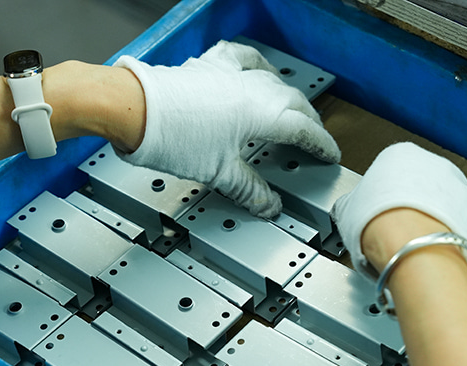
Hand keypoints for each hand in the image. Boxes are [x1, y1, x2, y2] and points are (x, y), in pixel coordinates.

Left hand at [114, 41, 340, 217]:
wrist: (136, 109)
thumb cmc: (174, 137)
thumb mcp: (220, 173)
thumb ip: (250, 190)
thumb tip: (268, 206)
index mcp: (263, 114)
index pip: (304, 129)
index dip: (321, 144)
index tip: (329, 154)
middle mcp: (253, 88)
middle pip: (294, 103)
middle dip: (308, 122)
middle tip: (313, 138)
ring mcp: (231, 73)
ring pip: (272, 80)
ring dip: (287, 96)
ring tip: (290, 108)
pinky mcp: (210, 66)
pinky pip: (242, 58)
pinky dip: (255, 65)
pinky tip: (255, 69)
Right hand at [331, 142, 466, 277]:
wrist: (412, 250)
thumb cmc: (380, 226)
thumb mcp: (346, 210)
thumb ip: (350, 203)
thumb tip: (347, 208)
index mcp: (400, 153)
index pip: (388, 173)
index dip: (379, 200)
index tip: (375, 215)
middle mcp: (434, 163)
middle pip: (418, 188)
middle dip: (407, 208)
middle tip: (391, 231)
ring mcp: (457, 187)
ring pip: (439, 206)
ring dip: (427, 221)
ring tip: (408, 244)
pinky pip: (455, 225)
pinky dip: (443, 236)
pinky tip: (427, 249)